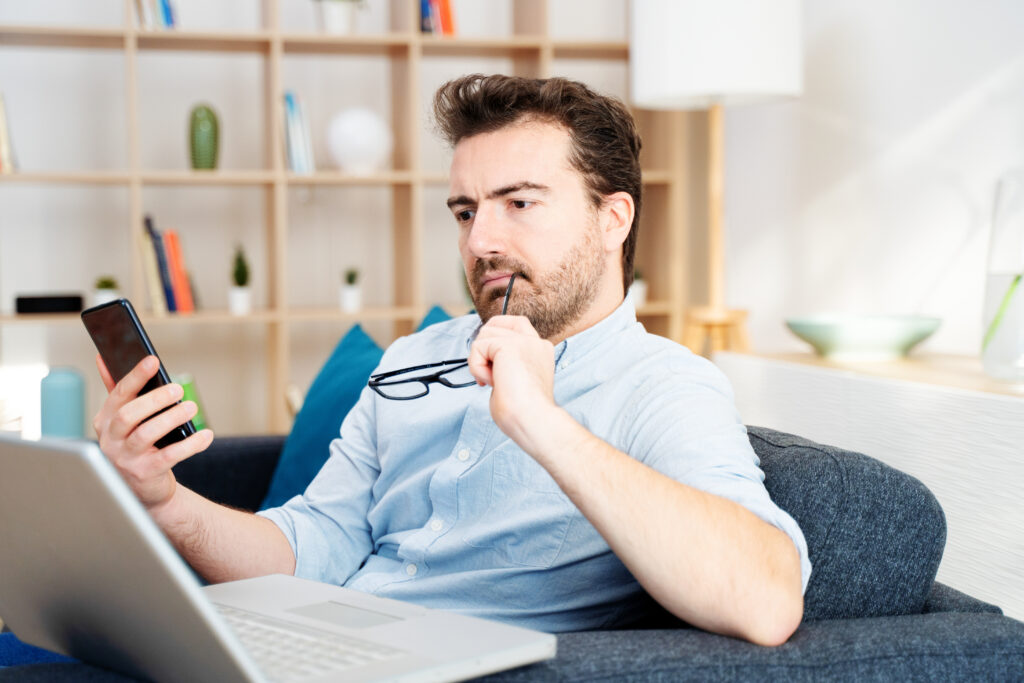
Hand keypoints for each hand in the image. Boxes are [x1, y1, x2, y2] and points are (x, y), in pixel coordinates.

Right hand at [92, 354, 212, 512]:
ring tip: (191, 407)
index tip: (153, 360)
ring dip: (171, 418)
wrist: (144, 489)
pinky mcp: (145, 474)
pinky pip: (169, 456)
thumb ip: (117, 391)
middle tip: (179, 389)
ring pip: (146, 434)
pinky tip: (206, 435)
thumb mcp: (122, 420)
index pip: (119, 394)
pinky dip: (190, 444)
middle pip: (129, 415)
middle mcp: (110, 440)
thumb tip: (103, 358)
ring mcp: (125, 459)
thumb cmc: (136, 446)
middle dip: (155, 399)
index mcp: (105, 421)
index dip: (136, 376)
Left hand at [467, 315, 556, 447]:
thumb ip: (506, 363)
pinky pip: (478, 347)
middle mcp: (535, 342)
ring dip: (479, 360)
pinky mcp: (510, 345)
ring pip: (484, 334)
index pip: (516, 324)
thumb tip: (485, 358)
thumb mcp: (515, 380)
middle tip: (487, 373)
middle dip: (483, 346)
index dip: (497, 336)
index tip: (492, 365)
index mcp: (540, 351)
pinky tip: (490, 382)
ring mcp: (524, 342)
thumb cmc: (523, 413)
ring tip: (492, 381)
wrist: (531, 420)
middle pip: (496, 323)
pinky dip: (476, 366)